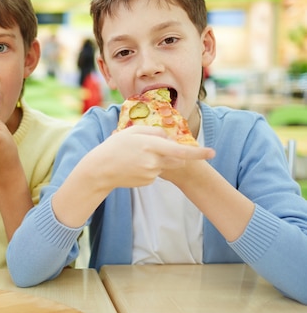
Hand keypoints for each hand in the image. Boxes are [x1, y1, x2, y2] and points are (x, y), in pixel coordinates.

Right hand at [87, 125, 214, 189]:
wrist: (100, 169)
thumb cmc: (115, 146)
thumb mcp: (133, 131)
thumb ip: (155, 131)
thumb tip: (169, 138)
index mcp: (151, 145)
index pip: (181, 150)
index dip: (198, 152)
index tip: (212, 152)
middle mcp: (154, 161)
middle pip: (177, 158)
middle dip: (175, 153)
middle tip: (156, 147)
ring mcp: (151, 173)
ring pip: (164, 164)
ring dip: (157, 159)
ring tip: (136, 156)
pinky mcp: (148, 182)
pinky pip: (155, 172)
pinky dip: (149, 168)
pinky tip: (134, 165)